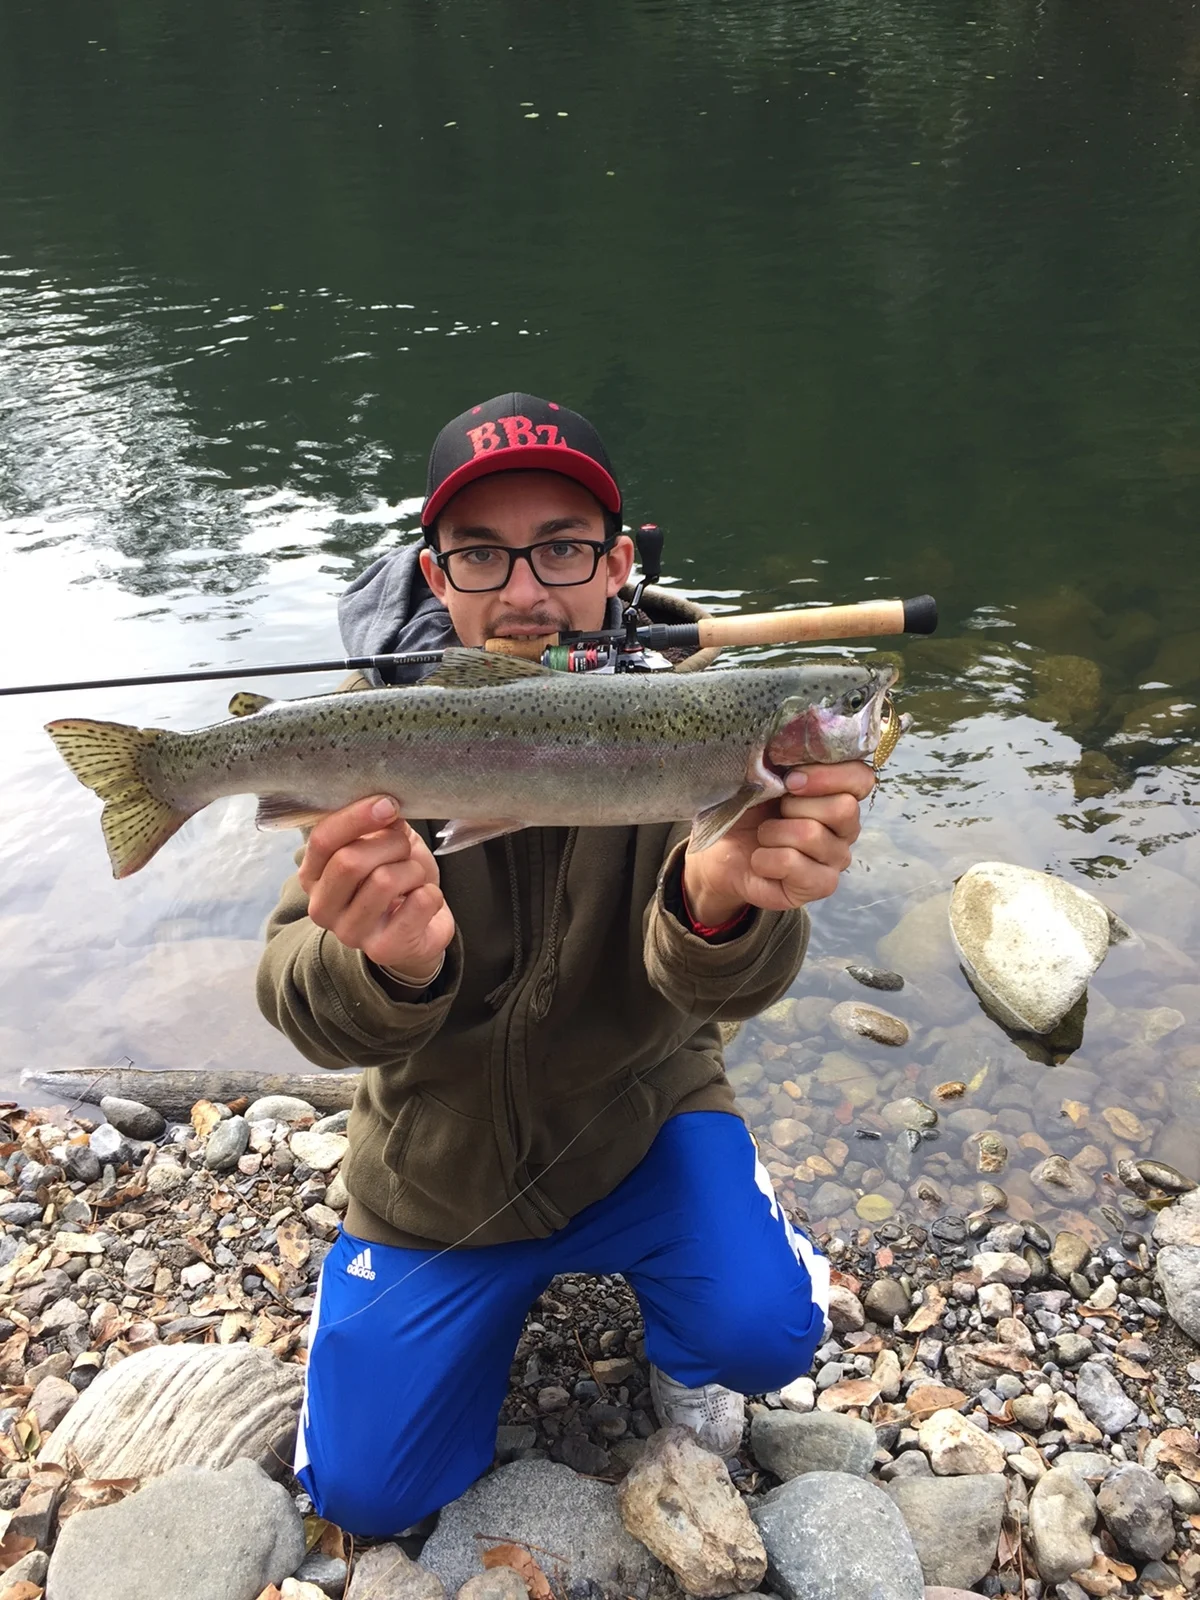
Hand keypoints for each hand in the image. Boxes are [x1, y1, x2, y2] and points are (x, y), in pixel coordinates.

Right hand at [298, 797, 455, 984]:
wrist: (419, 927)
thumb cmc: (395, 878)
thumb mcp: (380, 844)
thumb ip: (375, 825)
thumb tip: (384, 807)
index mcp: (312, 876)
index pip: (322, 840)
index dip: (357, 817)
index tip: (388, 804)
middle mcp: (322, 908)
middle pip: (350, 861)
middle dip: (391, 844)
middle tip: (405, 848)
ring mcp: (349, 933)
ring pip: (385, 880)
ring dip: (413, 869)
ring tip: (414, 877)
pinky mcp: (383, 950)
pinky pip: (418, 902)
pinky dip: (431, 892)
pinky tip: (423, 900)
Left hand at [682, 762, 874, 921]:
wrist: (724, 851)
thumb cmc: (749, 809)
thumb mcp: (763, 775)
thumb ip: (785, 758)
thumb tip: (789, 743)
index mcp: (840, 793)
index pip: (862, 779)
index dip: (829, 775)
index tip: (791, 778)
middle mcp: (847, 827)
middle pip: (843, 808)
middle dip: (795, 805)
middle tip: (775, 811)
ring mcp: (837, 858)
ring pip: (812, 834)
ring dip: (773, 832)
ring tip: (764, 837)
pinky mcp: (821, 885)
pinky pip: (793, 863)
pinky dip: (765, 858)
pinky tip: (761, 860)